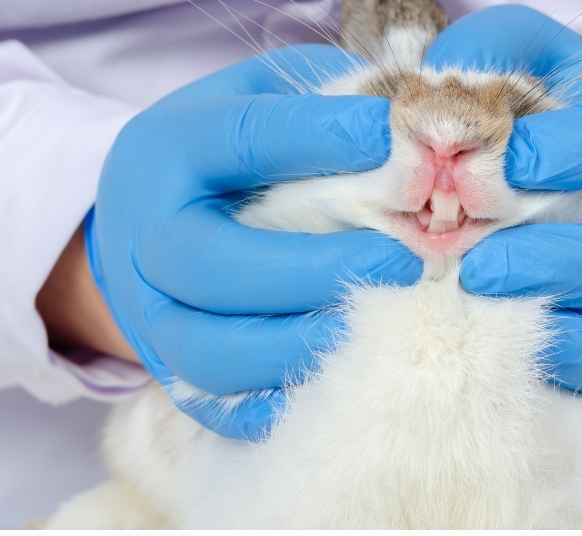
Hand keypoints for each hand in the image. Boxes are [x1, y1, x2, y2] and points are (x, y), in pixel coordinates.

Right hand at [87, 45, 420, 439]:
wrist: (138, 225)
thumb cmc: (216, 156)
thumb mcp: (247, 100)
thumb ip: (311, 102)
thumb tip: (402, 123)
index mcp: (165, 152)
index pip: (246, 141)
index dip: (327, 139)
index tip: (400, 141)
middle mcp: (145, 239)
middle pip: (218, 267)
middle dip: (321, 270)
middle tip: (407, 262)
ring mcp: (150, 315)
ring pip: (219, 351)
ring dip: (312, 341)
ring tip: (385, 320)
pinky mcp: (170, 370)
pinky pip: (225, 405)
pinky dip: (286, 396)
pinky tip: (344, 369)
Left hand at [425, 6, 581, 392]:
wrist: (560, 171)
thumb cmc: (541, 111)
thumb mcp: (522, 57)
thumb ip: (489, 54)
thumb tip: (438, 106)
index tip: (505, 167)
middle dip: (562, 261)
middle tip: (478, 264)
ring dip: (562, 319)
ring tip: (481, 301)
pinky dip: (571, 360)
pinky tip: (508, 342)